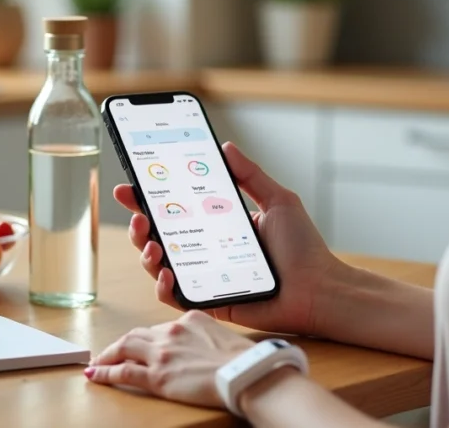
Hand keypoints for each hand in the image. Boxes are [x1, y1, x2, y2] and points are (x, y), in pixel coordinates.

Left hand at [85, 311, 252, 407]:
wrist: (244, 373)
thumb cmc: (244, 361)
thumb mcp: (224, 338)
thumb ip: (207, 338)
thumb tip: (205, 349)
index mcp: (189, 320)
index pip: (160, 328)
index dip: (147, 337)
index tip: (142, 343)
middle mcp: (172, 332)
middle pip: (137, 334)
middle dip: (122, 344)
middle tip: (112, 351)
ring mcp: (162, 353)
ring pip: (124, 348)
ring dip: (108, 354)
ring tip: (98, 361)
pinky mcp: (157, 376)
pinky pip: (122, 372)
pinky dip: (105, 372)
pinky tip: (95, 374)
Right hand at [114, 142, 348, 336]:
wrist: (320, 289)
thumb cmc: (304, 249)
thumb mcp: (277, 201)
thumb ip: (250, 175)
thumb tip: (225, 146)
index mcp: (216, 225)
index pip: (174, 209)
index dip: (146, 199)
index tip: (129, 187)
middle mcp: (205, 250)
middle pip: (158, 237)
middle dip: (139, 226)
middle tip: (139, 218)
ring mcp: (204, 276)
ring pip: (159, 266)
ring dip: (146, 254)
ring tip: (153, 245)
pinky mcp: (209, 301)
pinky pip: (175, 296)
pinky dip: (163, 286)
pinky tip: (167, 273)